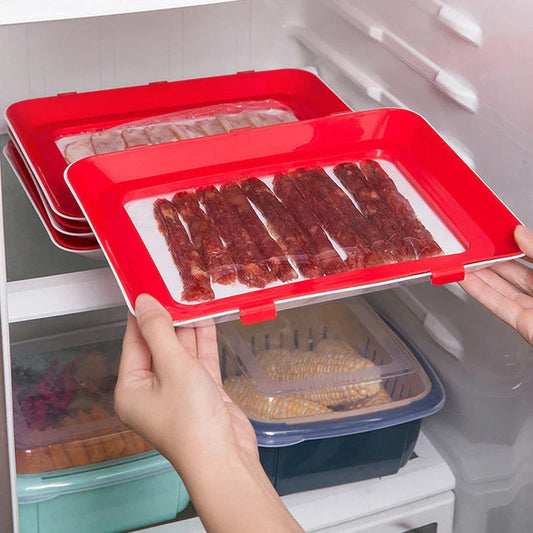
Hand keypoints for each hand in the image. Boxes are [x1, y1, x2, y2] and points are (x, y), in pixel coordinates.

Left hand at [114, 294, 302, 532]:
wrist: (224, 457)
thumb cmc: (190, 420)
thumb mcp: (171, 366)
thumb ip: (158, 331)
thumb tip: (143, 301)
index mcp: (131, 387)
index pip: (134, 341)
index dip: (142, 314)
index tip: (150, 287)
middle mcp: (152, 389)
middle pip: (158, 344)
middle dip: (169, 318)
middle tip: (177, 288)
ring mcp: (178, 390)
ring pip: (181, 350)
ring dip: (188, 327)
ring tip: (194, 296)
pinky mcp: (202, 392)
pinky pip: (199, 360)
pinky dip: (203, 341)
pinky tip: (207, 319)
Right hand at [459, 225, 532, 345]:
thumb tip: (521, 233)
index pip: (532, 255)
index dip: (515, 244)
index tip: (497, 234)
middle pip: (515, 272)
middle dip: (492, 258)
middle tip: (473, 247)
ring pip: (502, 288)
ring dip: (479, 273)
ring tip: (461, 260)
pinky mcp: (523, 324)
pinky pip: (498, 304)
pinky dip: (478, 291)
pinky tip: (464, 278)